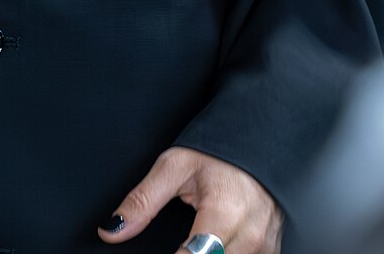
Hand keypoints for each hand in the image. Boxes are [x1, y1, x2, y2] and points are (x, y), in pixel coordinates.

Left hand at [99, 147, 281, 253]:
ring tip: (191, 242)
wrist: (259, 141)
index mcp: (225, 212)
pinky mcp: (272, 249)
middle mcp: (251, 234)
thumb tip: (112, 229)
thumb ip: (142, 202)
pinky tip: (212, 247)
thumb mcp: (173, 167)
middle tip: (176, 242)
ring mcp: (266, 245)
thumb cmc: (218, 151)